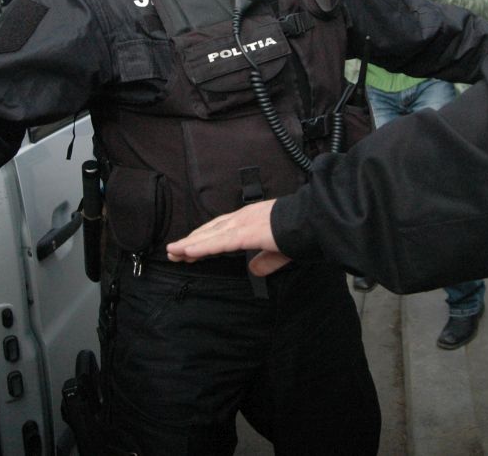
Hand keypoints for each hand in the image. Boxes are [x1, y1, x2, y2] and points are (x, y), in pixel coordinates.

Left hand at [166, 200, 291, 276]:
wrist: (314, 220)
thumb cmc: (300, 232)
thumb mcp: (280, 250)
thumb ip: (266, 260)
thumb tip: (254, 270)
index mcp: (250, 220)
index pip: (220, 230)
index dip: (203, 239)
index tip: (188, 249)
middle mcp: (243, 218)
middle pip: (210, 231)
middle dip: (190, 242)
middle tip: (173, 252)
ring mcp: (243, 224)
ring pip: (210, 236)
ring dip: (190, 245)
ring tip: (173, 252)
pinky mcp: (247, 232)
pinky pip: (220, 242)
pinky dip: (202, 247)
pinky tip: (188, 252)